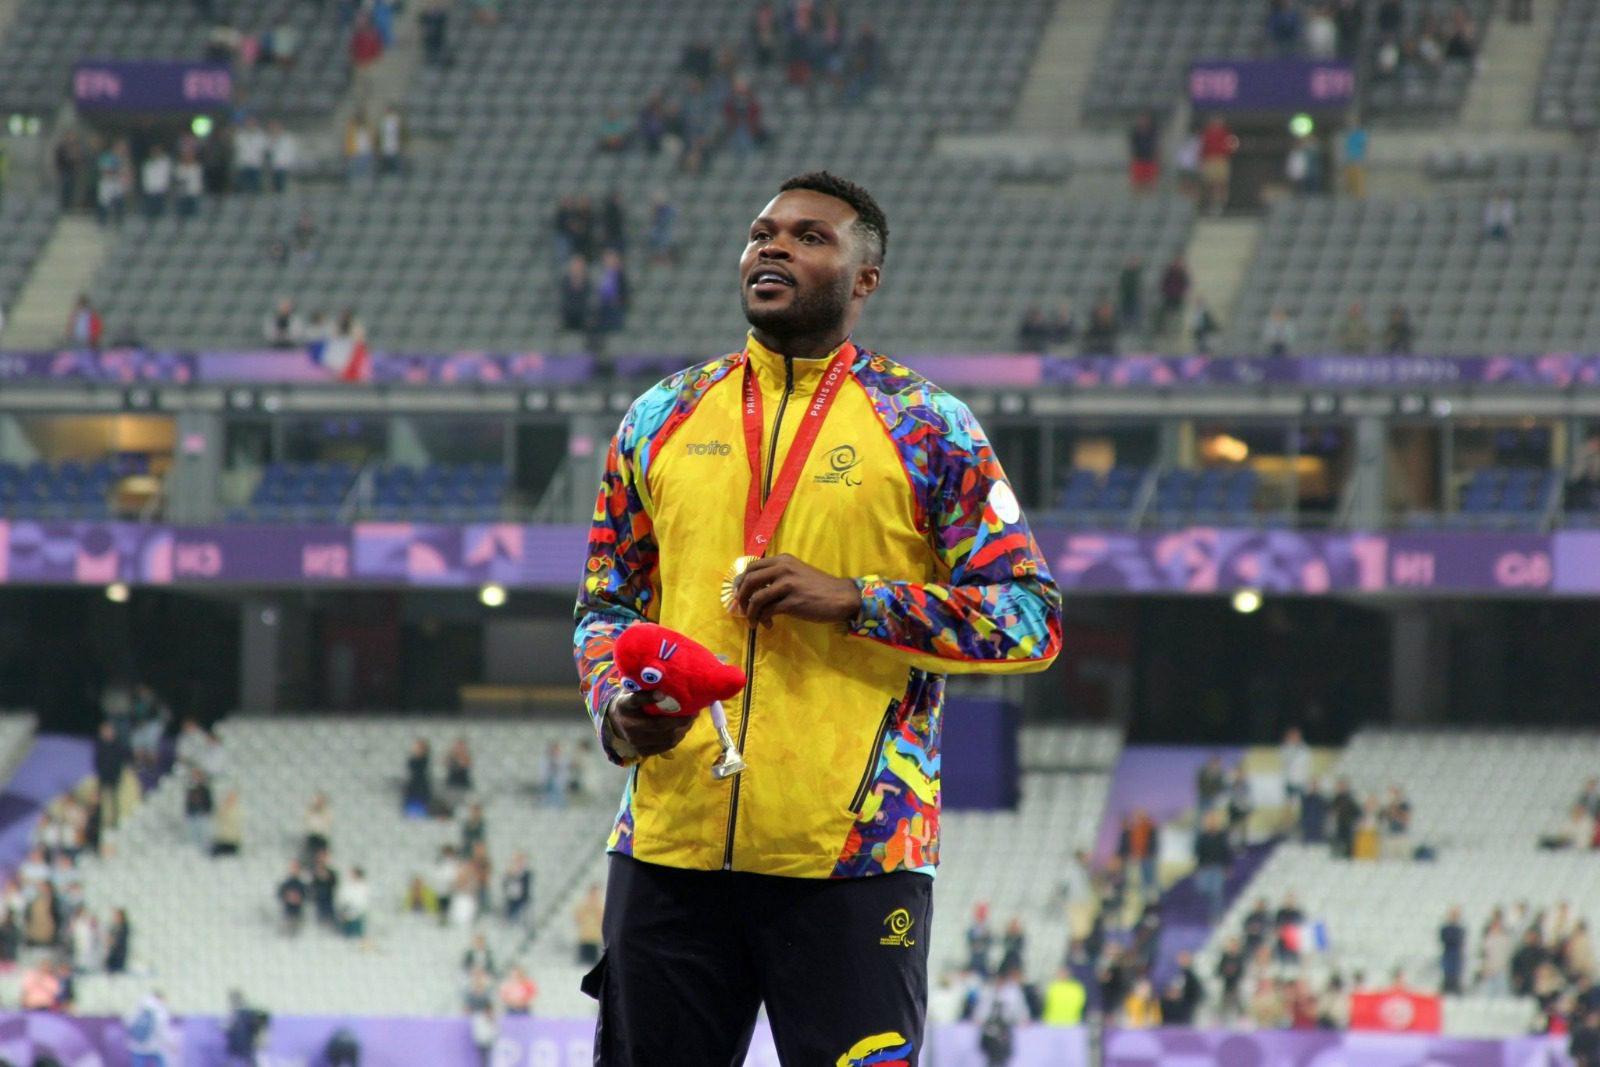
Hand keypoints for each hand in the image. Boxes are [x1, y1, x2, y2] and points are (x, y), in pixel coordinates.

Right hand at [606, 690, 693, 756]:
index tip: (662, 693)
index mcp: (624, 705)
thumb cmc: (632, 699)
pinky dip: (678, 736)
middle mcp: (628, 725)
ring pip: (665, 737)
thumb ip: (645, 683)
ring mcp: (635, 741)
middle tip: (693, 712)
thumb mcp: (633, 688)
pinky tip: (684, 728)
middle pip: (656, 724)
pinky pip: (667, 745)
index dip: (648, 697)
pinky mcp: (643, 751)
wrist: (616, 721)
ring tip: (692, 719)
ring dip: (682, 728)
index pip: (635, 700)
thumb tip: (666, 670)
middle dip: (678, 719)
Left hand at [734, 554, 862, 629]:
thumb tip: (753, 589)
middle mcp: (783, 568)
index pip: (751, 567)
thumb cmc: (819, 587)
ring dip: (751, 613)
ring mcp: (788, 585)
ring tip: (754, 622)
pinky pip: (768, 611)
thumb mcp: (796, 572)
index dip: (742, 582)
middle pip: (749, 581)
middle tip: (743, 610)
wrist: (842, 597)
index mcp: (782, 560)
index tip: (741, 595)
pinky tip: (768, 625)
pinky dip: (763, 620)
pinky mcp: (793, 602)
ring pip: (756, 599)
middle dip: (742, 598)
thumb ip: (777, 575)